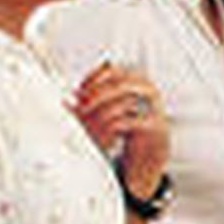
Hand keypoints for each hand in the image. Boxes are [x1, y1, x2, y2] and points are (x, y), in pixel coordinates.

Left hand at [71, 62, 169, 199]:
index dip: (93, 79)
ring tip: (91, 122)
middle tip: (82, 106)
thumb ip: (92, 105)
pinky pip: (132, 122)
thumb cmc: (132, 130)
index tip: (79, 91)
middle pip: (120, 83)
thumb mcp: (112, 112)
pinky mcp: (156, 126)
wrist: (152, 153)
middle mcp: (147, 92)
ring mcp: (154, 108)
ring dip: (103, 111)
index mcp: (136, 82)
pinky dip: (114, 127)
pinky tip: (106, 133)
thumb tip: (67, 100)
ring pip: (126, 101)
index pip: (112, 70)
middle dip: (97, 94)